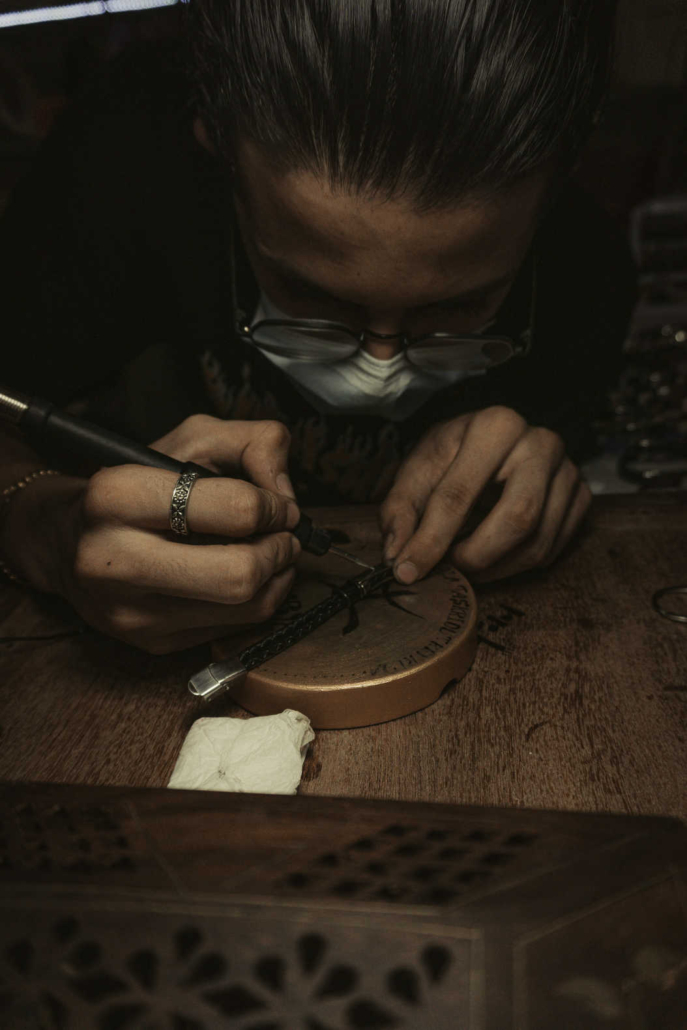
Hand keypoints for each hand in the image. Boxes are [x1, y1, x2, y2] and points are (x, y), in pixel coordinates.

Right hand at [7, 416, 300, 652]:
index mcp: (118, 496)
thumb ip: (253, 443)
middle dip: (280, 551)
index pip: (232, 509)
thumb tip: (287, 495)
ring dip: (278, 578)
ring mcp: (132, 611)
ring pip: (245, 607)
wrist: (65, 543)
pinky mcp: (151, 642)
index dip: (273, 507)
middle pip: (240, 572)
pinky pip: (233, 629)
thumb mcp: (188, 440)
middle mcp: (116, 560)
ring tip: (274, 554)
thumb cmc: (137, 486)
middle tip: (284, 535)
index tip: (278, 505)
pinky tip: (249, 578)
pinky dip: (257, 601)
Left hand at [380, 407, 590, 582]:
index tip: (408, 571)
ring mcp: (568, 469)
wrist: (493, 440)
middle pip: (518, 518)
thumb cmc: (453, 455)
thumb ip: (401, 511)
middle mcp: (541, 442)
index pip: (460, 494)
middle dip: (477, 556)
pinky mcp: (581, 496)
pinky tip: (494, 556)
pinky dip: (518, 565)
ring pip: (539, 541)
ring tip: (466, 563)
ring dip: (496, 568)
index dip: (430, 539)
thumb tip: (398, 556)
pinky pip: (553, 549)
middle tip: (450, 568)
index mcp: (495, 426)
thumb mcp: (418, 470)